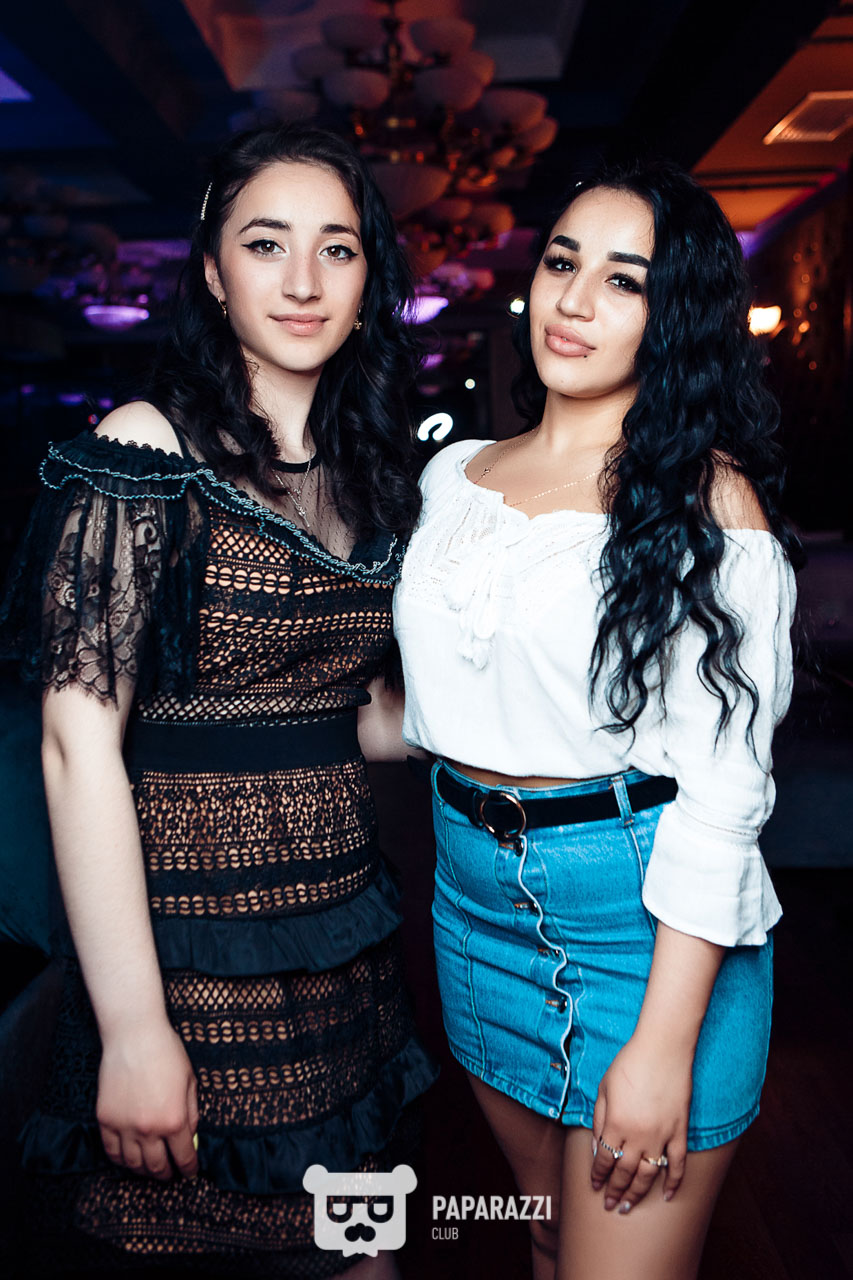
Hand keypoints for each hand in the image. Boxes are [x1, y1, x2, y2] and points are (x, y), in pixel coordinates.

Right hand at [96, 1020, 198, 1179]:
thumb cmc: (166, 1053)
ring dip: (143, 1171)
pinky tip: (128, 1157)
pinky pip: (111, 1151)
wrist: (134, 1035)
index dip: (188, 1170)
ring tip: (150, 1168)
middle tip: (170, 1174)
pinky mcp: (105, 1120)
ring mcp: (124, 1127)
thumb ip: (192, 1113)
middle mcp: (149, 1129)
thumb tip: (190, 1138)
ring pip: (133, 1164)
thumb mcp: (190, 1081)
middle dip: (166, 1174)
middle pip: (157, 1167)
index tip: (189, 1173)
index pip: (183, 1157)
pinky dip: (120, 1159)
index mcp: (174, 1120)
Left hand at [590, 1034, 690, 1211]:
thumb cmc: (629, 1063)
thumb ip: (599, 1119)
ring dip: (637, 1194)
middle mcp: (637, 1135)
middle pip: (624, 1173)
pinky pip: (678, 1164)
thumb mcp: (604, 1087)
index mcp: (615, 1124)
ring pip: (648, 1175)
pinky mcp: (680, 1131)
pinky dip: (674, 1182)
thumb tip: (597, 1147)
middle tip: (609, 1205)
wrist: (662, 1048)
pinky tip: (669, 1196)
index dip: (598, 1175)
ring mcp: (661, 1136)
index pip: (604, 1159)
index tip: (594, 1186)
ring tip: (628, 1207)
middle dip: (614, 1191)